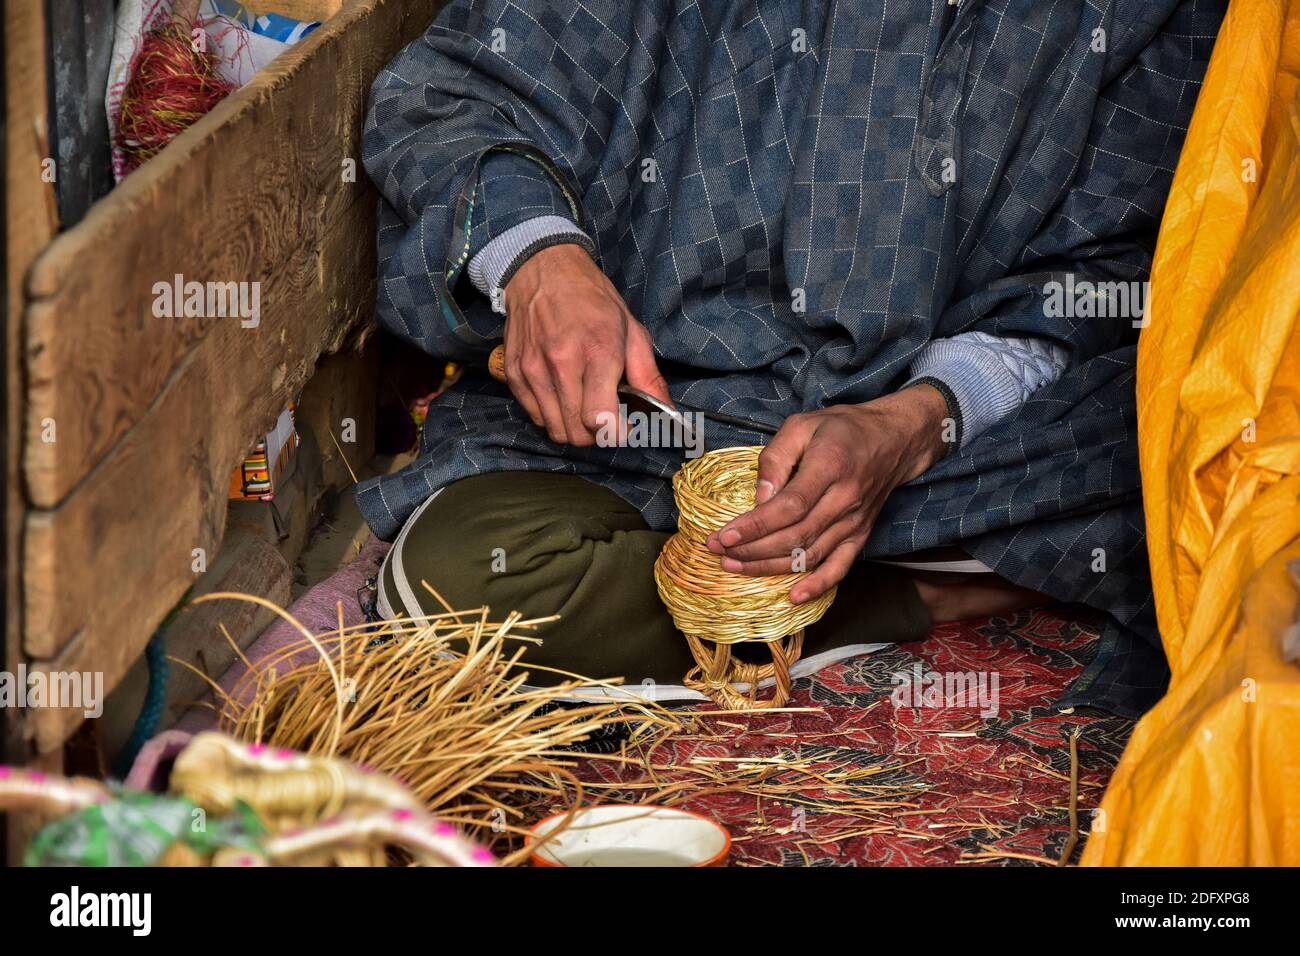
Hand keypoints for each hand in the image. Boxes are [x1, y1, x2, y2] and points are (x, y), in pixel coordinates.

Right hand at [502, 244, 669, 445]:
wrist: (542, 270)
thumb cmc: (592, 299)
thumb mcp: (631, 330)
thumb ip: (648, 376)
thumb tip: (667, 412)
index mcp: (597, 351)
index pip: (600, 420)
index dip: (616, 432)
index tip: (625, 425)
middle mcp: (561, 364)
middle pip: (577, 433)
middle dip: (596, 434)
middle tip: (606, 416)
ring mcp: (533, 370)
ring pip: (554, 430)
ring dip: (573, 427)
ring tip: (583, 405)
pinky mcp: (514, 374)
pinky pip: (535, 416)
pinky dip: (551, 415)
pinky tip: (563, 395)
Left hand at [705, 384, 950, 603]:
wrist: (894, 439)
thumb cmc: (842, 428)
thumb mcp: (802, 425)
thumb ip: (776, 457)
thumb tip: (759, 497)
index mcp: (829, 466)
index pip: (788, 507)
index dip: (754, 526)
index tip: (723, 536)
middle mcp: (844, 499)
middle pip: (794, 536)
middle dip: (751, 550)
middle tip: (718, 552)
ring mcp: (854, 522)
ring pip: (809, 555)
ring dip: (770, 567)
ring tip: (735, 567)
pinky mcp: (861, 535)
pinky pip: (840, 567)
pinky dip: (818, 586)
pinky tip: (794, 597)